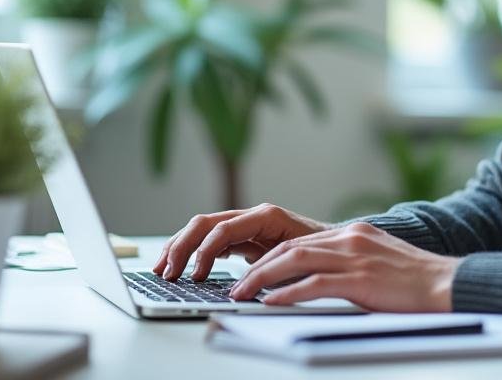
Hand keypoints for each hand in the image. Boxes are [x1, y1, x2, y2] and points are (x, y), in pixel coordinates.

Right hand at [152, 203, 330, 280]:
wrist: (338, 247)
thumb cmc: (322, 253)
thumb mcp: (299, 261)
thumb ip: (272, 267)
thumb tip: (245, 285)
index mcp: (266, 216)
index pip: (223, 229)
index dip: (203, 252)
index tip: (191, 275)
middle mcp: (252, 216)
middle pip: (205, 223)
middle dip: (181, 246)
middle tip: (167, 272)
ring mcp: (246, 224)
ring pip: (203, 229)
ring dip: (180, 247)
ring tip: (163, 268)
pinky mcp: (244, 236)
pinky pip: (212, 239)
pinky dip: (193, 251)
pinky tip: (181, 265)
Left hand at [228, 221, 461, 311]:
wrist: (447, 284)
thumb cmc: (414, 282)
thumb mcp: (377, 261)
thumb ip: (348, 263)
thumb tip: (316, 279)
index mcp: (352, 233)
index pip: (299, 243)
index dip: (269, 259)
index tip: (250, 274)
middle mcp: (349, 239)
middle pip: (290, 248)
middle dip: (258, 267)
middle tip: (236, 287)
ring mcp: (355, 257)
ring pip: (294, 261)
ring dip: (262, 278)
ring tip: (242, 294)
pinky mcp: (361, 279)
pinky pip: (314, 284)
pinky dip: (287, 293)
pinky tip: (270, 303)